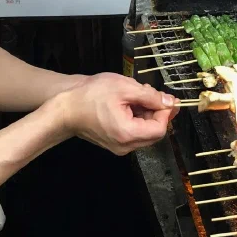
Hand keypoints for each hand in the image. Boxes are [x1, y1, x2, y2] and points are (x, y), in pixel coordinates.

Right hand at [54, 73, 178, 155]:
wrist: (65, 108)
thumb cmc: (91, 95)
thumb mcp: (124, 88)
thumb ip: (150, 96)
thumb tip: (171, 102)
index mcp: (128, 134)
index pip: (160, 128)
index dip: (165, 112)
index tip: (163, 96)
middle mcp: (126, 146)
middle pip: (155, 133)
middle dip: (157, 112)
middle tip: (150, 93)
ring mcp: (120, 148)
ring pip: (145, 133)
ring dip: (147, 114)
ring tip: (137, 95)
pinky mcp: (115, 144)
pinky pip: (135, 134)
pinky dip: (138, 119)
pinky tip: (129, 104)